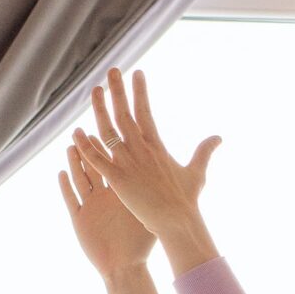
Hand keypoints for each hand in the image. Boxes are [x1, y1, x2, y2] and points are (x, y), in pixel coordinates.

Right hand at [58, 135, 154, 279]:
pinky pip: (71, 200)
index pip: (113, 167)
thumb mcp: (149, 215)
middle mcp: (103, 199)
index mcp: (120, 196)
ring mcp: (91, 208)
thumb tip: (175, 178)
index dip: (109, 150)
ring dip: (75, 164)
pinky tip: (61, 172)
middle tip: (83, 131)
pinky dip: (66, 186)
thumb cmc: (140, 245)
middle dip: (88, 151)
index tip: (108, 131)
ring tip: (71, 146)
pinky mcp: (80, 221)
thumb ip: (158, 195)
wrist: (126, 268)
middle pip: (94, 170)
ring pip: (80, 181)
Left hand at [66, 65, 220, 245]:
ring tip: (94, 90)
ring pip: (108, 131)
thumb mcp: (197, 171)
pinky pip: (98, 160)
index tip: (137, 73)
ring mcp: (128, 164)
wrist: (178, 222)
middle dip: (118, 91)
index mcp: (157, 146)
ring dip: (99, 110)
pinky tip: (76, 132)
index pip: (146, 111)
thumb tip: (219, 137)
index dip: (140, 92)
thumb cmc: (187, 200)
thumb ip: (204, 152)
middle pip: (125, 114)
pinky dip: (86, 146)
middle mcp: (142, 150)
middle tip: (112, 71)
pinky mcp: (118, 180)